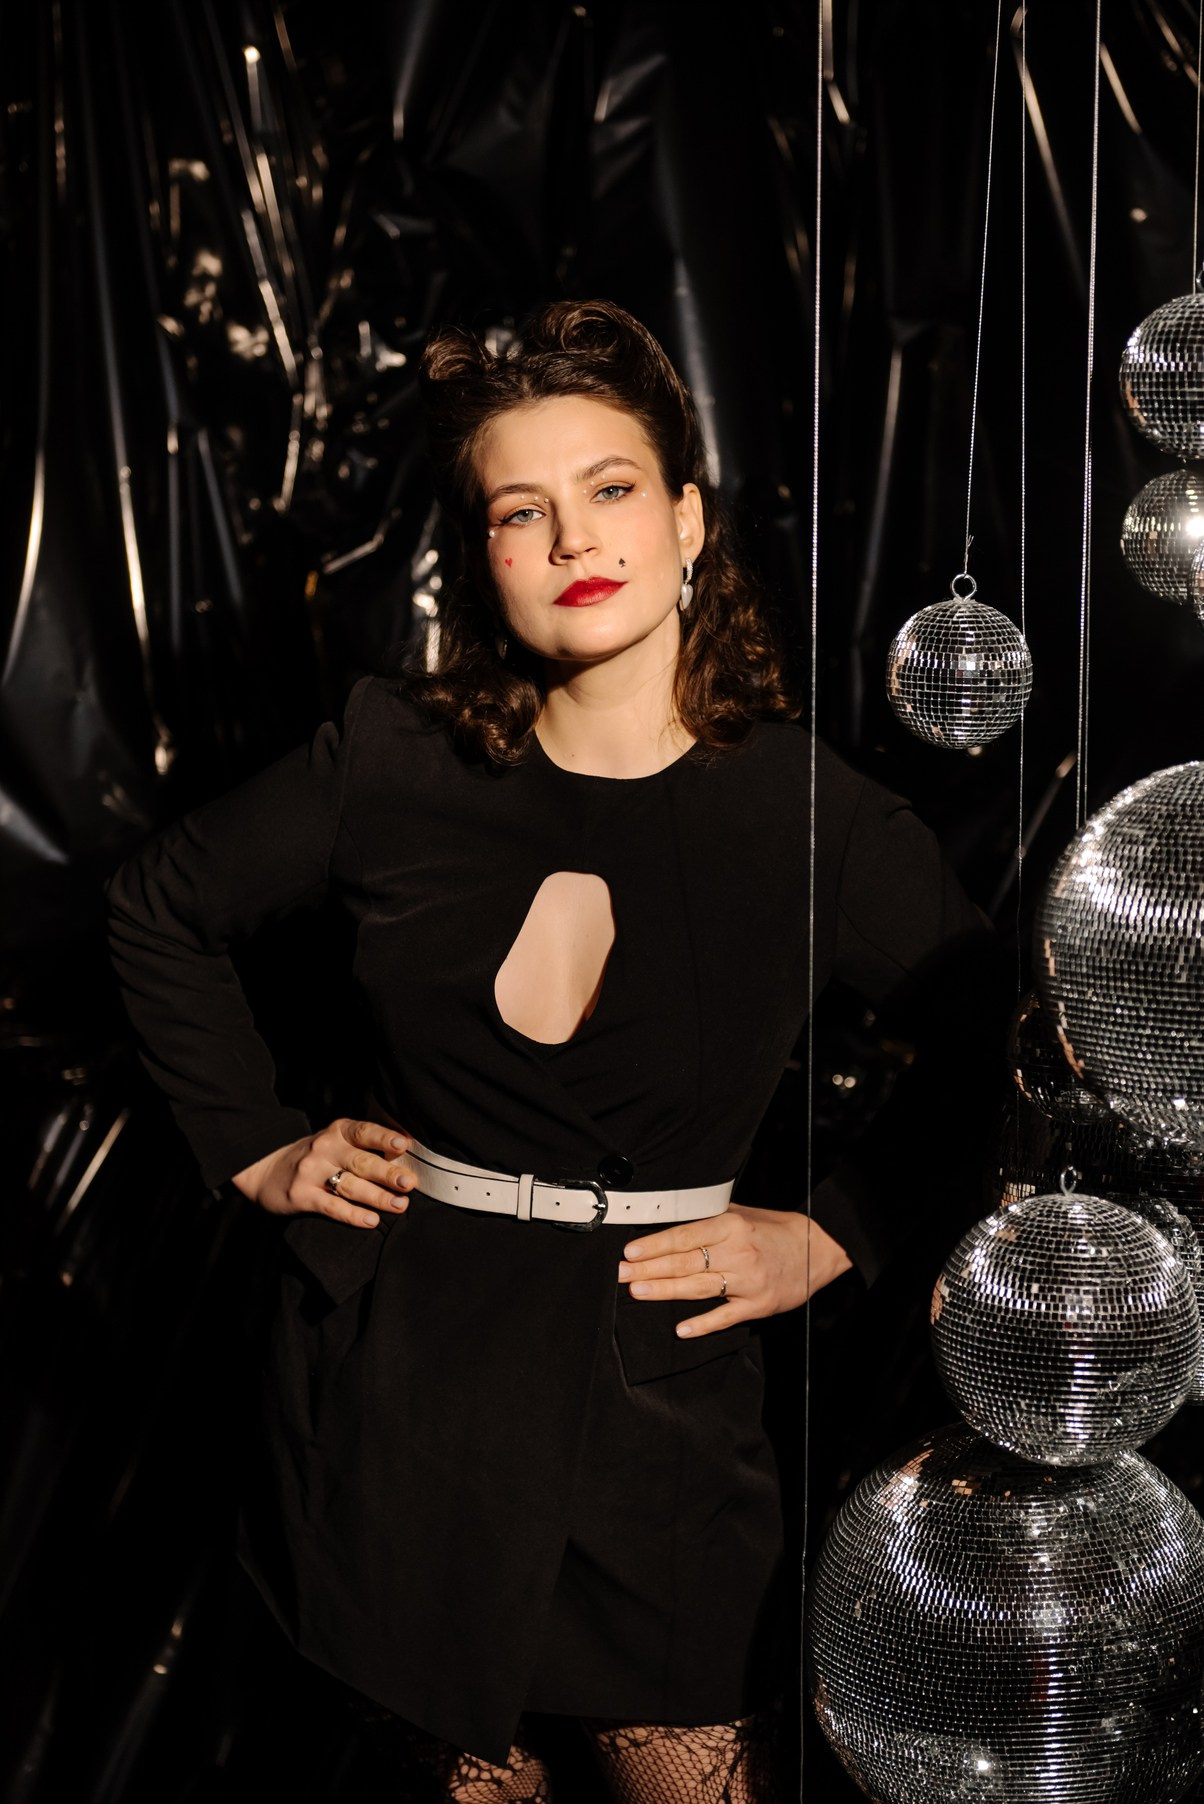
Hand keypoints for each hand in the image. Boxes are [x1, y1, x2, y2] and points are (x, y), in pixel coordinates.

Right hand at [230, 1117, 418, 1227]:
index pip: (364, 1131)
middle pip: (361, 1162)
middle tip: (409, 1183)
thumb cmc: (314, 1157)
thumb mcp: (334, 1141)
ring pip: (350, 1185)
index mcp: (337, 1132)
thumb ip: (364, 1146)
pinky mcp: (302, 1196)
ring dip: (378, 1197)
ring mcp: (311, 1172)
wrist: (265, 1170)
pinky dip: (353, 1215)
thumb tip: (406, 1157)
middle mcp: (324, 1149)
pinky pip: (332, 1206)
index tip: (403, 1145)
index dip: (384, 1138)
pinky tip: (371, 1220)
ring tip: (400, 1205)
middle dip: (388, 1173)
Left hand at [616, 1203, 854, 1337]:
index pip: (683, 1236)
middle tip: (622, 1275)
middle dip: (649, 1269)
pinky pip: (725, 1316)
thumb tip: (669, 1226)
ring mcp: (748, 1281)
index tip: (630, 1252)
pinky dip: (702, 1324)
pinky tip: (680, 1329)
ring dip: (665, 1291)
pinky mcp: (758, 1305)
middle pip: (685, 1263)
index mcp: (730, 1226)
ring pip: (698, 1288)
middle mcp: (737, 1252)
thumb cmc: (775, 1229)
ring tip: (638, 1292)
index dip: (654, 1245)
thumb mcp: (741, 1214)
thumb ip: (708, 1220)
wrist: (817, 1249)